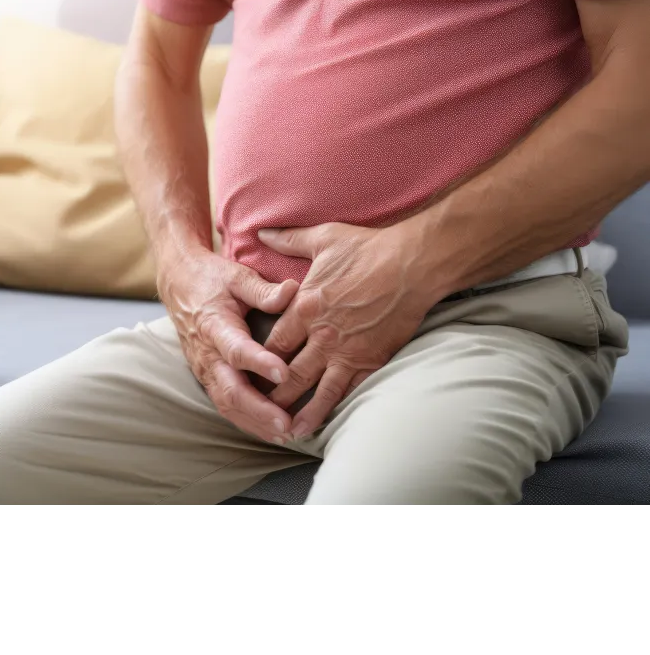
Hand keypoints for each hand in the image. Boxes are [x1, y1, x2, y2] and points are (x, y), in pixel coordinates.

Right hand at [158, 248, 299, 442]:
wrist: (178, 282)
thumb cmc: (211, 278)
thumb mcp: (237, 276)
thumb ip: (264, 290)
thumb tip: (293, 292)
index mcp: (215, 325)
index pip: (236, 350)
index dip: (259, 363)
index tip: (284, 373)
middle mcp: (207, 353)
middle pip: (230, 389)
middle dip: (259, 410)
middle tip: (287, 423)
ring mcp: (205, 368)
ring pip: (226, 404)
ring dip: (255, 422)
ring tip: (284, 434)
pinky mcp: (207, 376)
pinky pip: (225, 404)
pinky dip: (247, 420)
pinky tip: (270, 429)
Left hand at [257, 222, 439, 438]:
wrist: (413, 264)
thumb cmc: (369, 248)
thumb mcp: (323, 237)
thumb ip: (287, 239)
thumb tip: (261, 230)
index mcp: (305, 306)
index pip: (274, 342)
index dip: (260, 359)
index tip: (249, 372)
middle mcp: (322, 334)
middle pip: (289, 372)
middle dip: (272, 394)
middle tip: (257, 410)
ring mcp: (347, 351)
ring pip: (317, 390)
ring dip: (301, 412)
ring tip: (288, 432)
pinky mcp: (372, 360)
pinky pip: (350, 390)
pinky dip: (336, 408)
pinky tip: (329, 423)